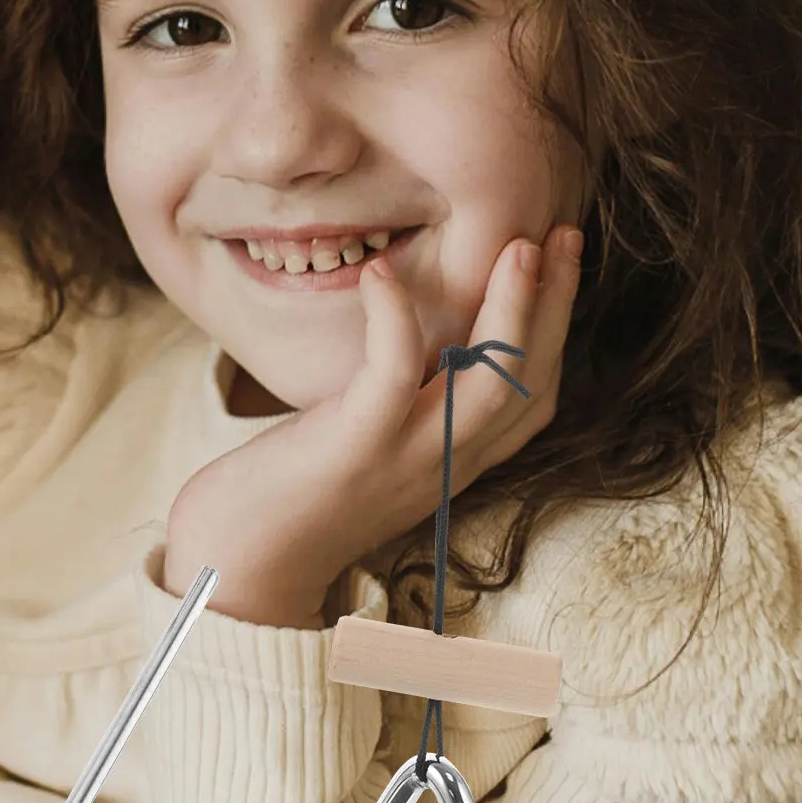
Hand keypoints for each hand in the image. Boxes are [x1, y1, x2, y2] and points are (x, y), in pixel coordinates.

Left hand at [165, 224, 584, 625]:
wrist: (237, 569)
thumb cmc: (286, 500)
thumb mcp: (361, 450)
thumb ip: (398, 411)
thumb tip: (409, 348)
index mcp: (448, 468)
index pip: (531, 404)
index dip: (556, 334)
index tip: (558, 266)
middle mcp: (438, 470)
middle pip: (526, 389)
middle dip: (556, 308)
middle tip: (564, 233)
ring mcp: (400, 463)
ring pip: (486, 388)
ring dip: (511, 312)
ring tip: (517, 245)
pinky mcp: (351, 452)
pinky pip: (392, 378)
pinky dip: (395, 320)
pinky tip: (384, 273)